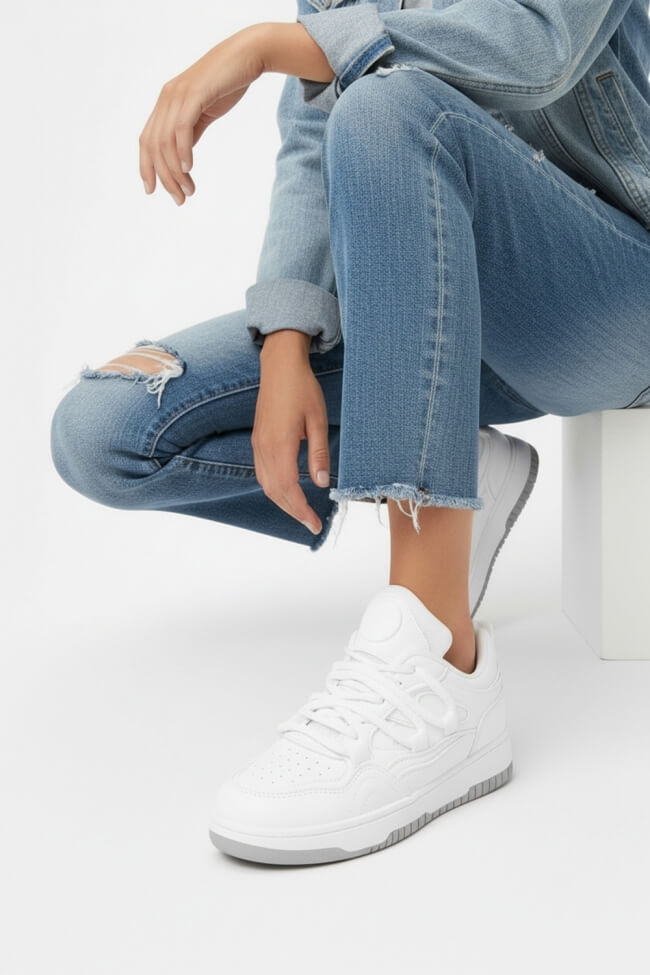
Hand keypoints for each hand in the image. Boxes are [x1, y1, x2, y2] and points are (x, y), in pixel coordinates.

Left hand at [139, 24, 267, 205]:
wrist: (246, 55)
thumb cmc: (227, 83)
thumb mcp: (204, 111)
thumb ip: (191, 130)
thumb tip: (183, 157)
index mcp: (166, 103)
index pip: (147, 140)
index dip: (146, 167)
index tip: (152, 191)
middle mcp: (167, 98)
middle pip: (154, 146)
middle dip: (164, 177)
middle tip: (179, 199)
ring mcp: (178, 95)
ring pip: (166, 141)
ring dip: (176, 171)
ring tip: (189, 190)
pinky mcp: (194, 94)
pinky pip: (182, 128)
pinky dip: (183, 151)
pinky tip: (189, 168)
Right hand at [252, 332, 330, 535]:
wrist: (279, 366)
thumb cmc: (301, 388)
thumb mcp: (317, 420)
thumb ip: (319, 453)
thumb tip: (321, 482)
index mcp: (280, 445)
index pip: (289, 489)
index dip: (301, 511)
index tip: (315, 524)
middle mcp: (264, 448)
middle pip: (274, 492)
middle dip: (293, 511)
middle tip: (311, 524)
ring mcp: (258, 444)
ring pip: (266, 485)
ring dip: (283, 502)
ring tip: (302, 511)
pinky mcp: (258, 440)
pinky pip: (262, 473)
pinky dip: (275, 488)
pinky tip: (288, 490)